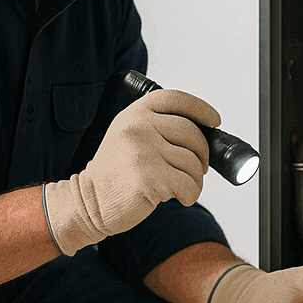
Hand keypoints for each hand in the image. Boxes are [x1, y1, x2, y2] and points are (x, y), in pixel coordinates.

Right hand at [43, 88, 218, 255]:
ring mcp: (143, 152)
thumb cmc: (116, 173)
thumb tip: (203, 130)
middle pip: (193, 134)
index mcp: (135, 113)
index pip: (176, 99)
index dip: (200, 109)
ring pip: (194, 164)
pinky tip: (177, 197)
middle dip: (202, 155)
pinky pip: (189, 186)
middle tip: (196, 168)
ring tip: (179, 186)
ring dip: (194, 180)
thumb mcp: (130, 136)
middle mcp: (139, 127)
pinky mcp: (149, 178)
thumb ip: (158, 126)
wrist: (89, 202)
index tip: (214, 120)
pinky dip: (190, 195)